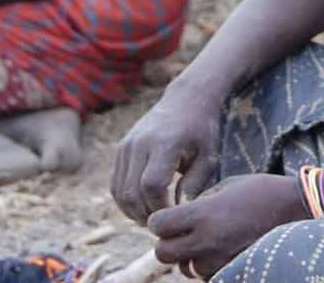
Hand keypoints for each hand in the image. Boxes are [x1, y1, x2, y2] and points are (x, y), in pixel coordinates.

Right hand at [111, 85, 223, 223]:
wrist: (185, 100)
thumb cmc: (201, 131)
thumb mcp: (208, 157)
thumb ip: (195, 185)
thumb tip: (178, 210)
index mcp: (164, 144)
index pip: (152, 186)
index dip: (161, 207)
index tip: (175, 214)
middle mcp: (140, 144)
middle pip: (131, 192)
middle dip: (145, 214)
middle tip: (162, 223)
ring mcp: (126, 146)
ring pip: (119, 191)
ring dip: (132, 211)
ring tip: (152, 217)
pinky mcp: (121, 149)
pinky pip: (115, 183)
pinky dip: (125, 200)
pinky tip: (142, 206)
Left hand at [149, 174, 304, 278]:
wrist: (298, 210)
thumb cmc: (262, 191)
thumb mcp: (225, 186)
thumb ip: (199, 203)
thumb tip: (180, 215)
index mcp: (203, 214)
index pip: (158, 225)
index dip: (159, 220)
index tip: (168, 216)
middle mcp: (207, 240)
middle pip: (163, 253)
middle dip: (167, 243)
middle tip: (182, 233)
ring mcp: (220, 260)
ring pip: (185, 268)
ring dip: (190, 257)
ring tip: (209, 241)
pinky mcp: (233, 271)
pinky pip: (207, 276)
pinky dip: (209, 267)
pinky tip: (223, 251)